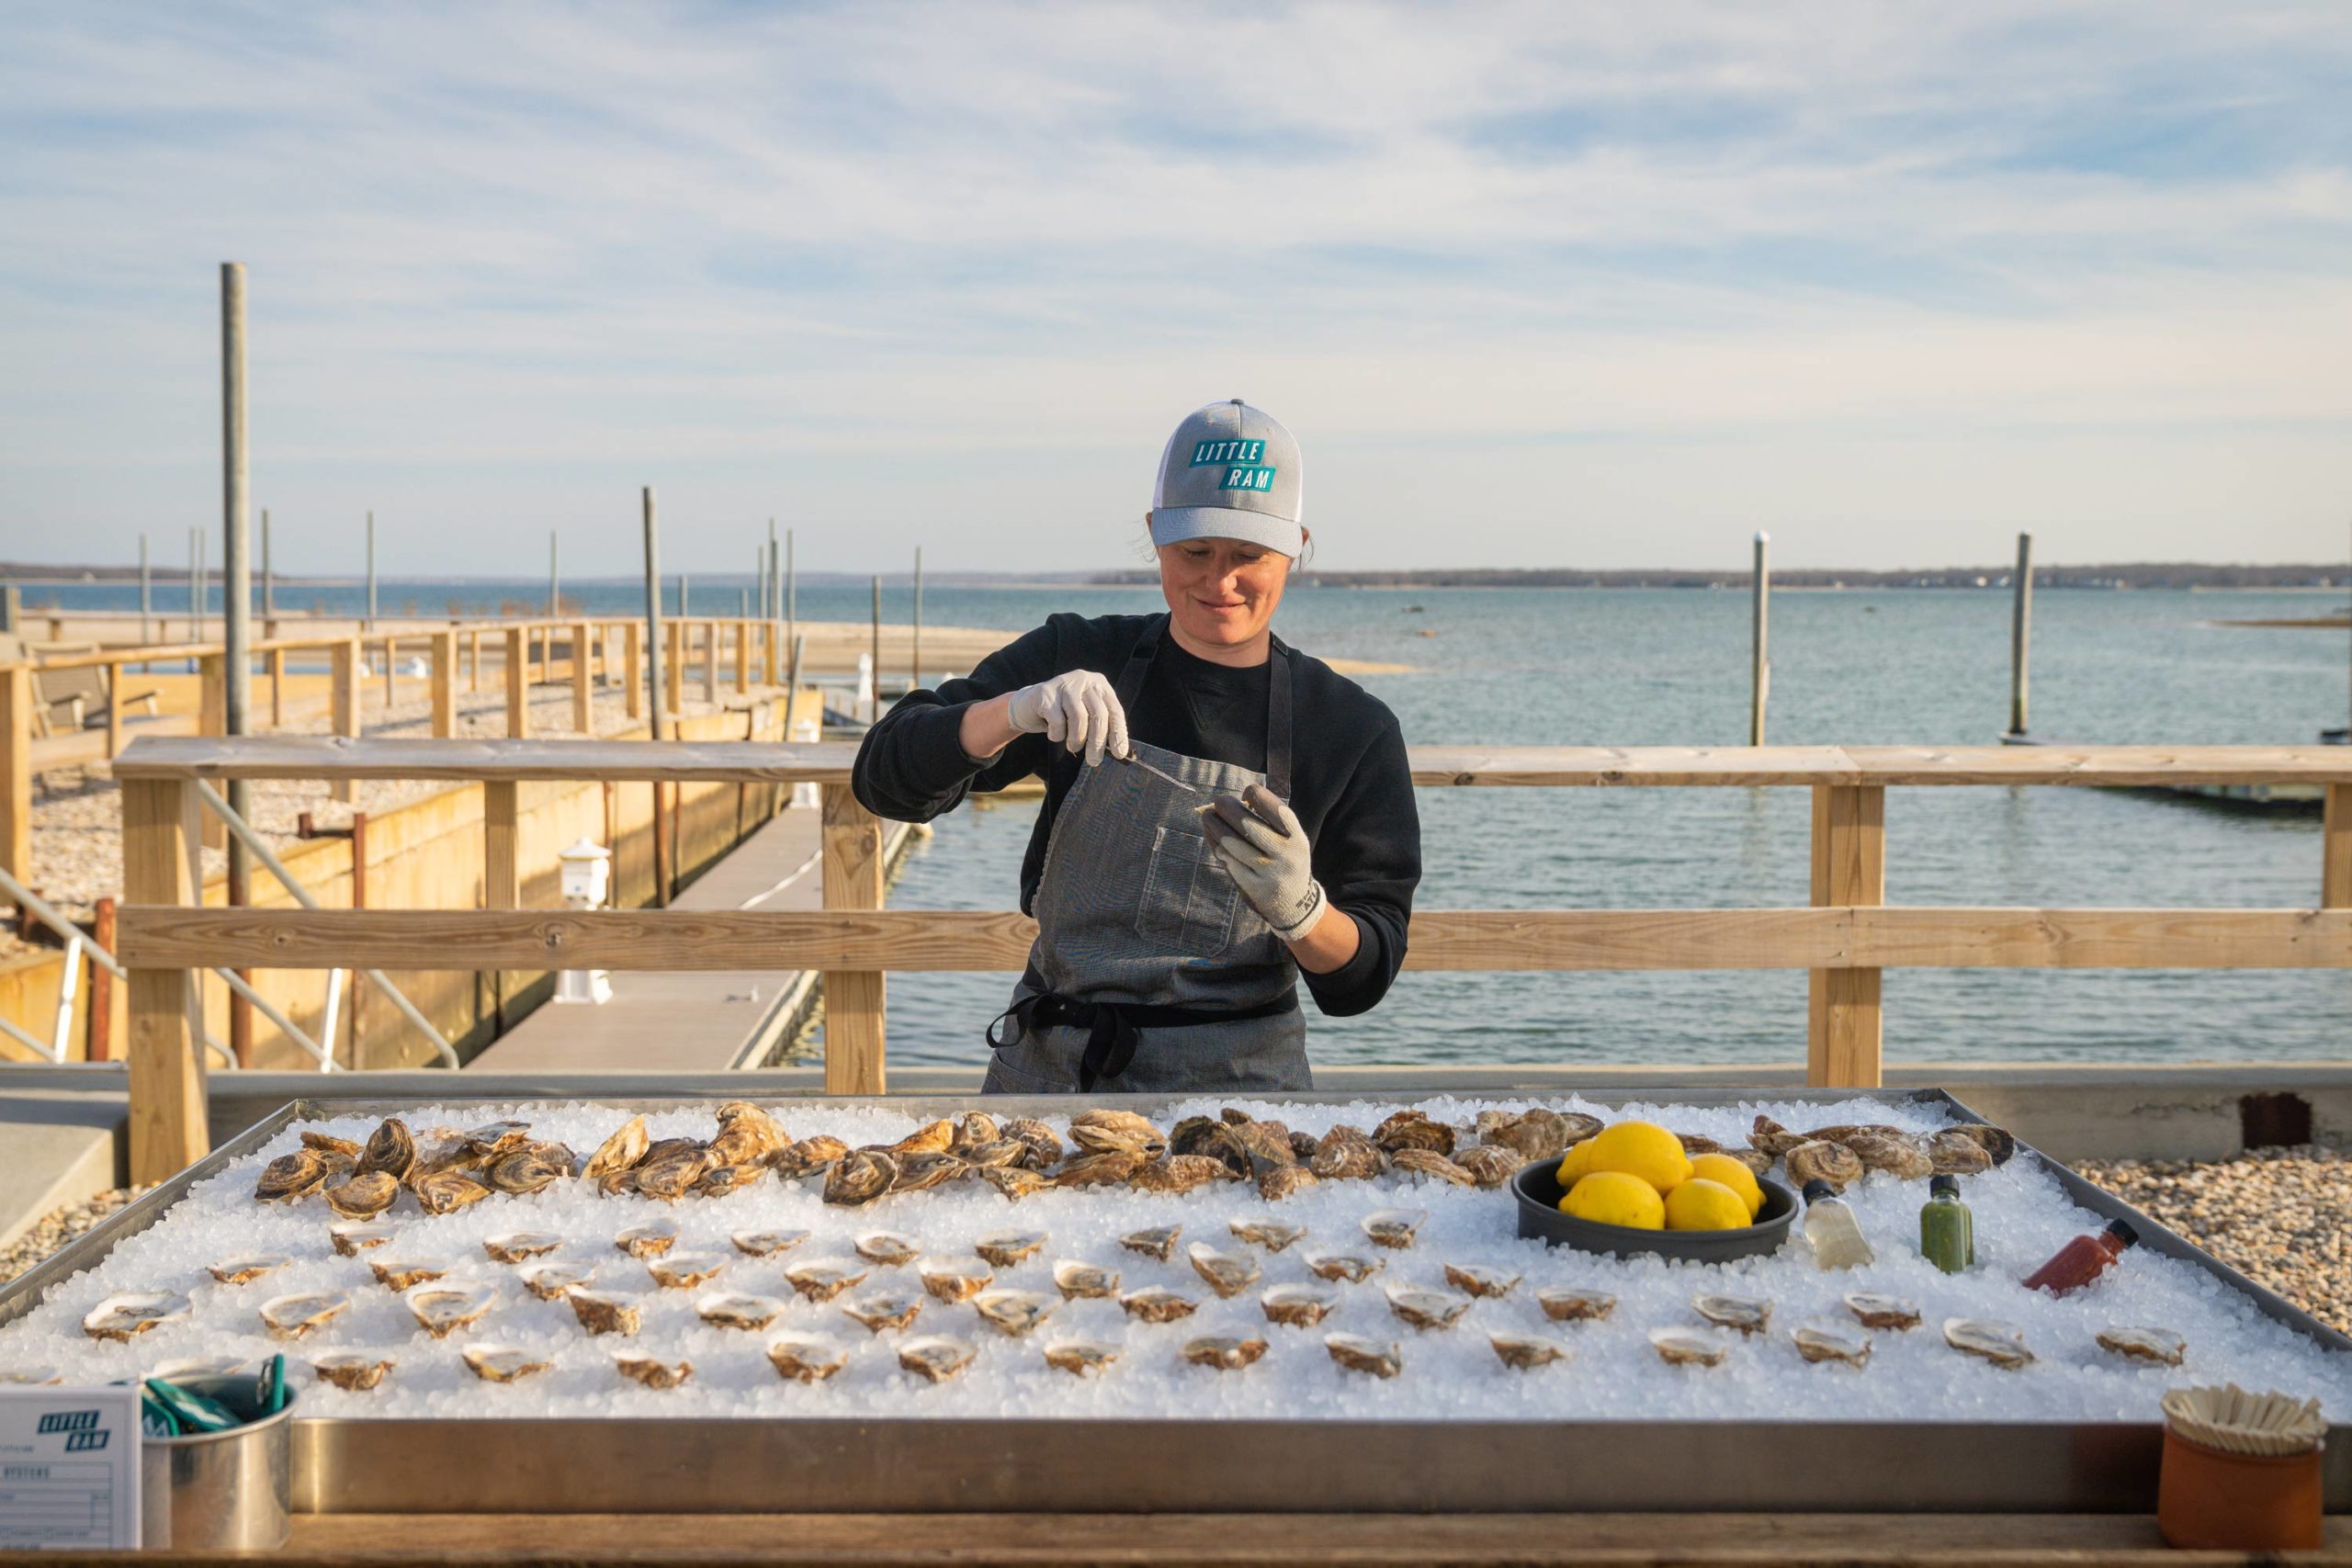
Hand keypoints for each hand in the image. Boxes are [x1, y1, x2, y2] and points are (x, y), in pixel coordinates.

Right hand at [1005, 670, 1129, 766]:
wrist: (1027, 706)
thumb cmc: (1062, 714)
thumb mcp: (1085, 717)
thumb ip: (1101, 727)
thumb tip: (1119, 751)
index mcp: (1099, 684)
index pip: (1115, 710)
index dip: (1118, 733)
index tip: (1119, 754)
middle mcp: (1084, 679)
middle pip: (1098, 714)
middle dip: (1097, 742)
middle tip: (1094, 761)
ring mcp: (1064, 684)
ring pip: (1079, 717)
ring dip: (1076, 739)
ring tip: (1073, 748)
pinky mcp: (1046, 693)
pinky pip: (1057, 721)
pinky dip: (1057, 734)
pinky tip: (1054, 735)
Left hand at [1200, 783, 1325, 939]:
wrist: (1294, 905)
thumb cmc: (1285, 860)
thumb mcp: (1290, 841)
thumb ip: (1269, 822)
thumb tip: (1235, 801)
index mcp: (1297, 839)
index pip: (1279, 812)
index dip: (1261, 798)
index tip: (1248, 790)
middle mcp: (1285, 856)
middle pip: (1250, 827)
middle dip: (1230, 810)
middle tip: (1219, 801)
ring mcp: (1268, 873)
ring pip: (1234, 845)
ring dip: (1216, 827)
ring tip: (1207, 816)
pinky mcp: (1252, 887)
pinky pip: (1229, 862)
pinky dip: (1217, 846)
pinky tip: (1211, 836)